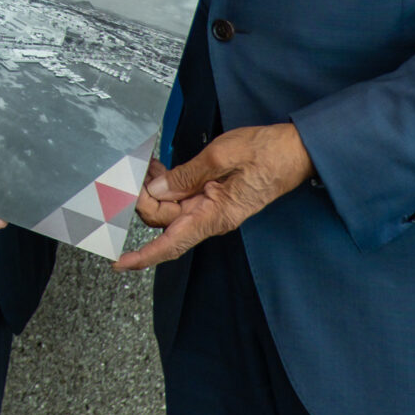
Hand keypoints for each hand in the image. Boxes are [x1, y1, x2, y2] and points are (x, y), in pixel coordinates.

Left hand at [113, 124, 312, 270]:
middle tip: (137, 170)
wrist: (295, 151)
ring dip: (153, 189)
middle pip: (163, 220)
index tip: (119, 263)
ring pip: (170, 208)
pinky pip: (181, 198)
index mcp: (215, 216)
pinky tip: (161, 168)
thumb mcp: (221, 156)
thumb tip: (157, 189)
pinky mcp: (212, 197)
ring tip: (149, 164)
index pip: (171, 245)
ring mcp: (211, 208)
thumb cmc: (266, 153)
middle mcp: (210, 218)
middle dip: (143, 199)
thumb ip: (186, 175)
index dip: (143, 256)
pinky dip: (167, 184)